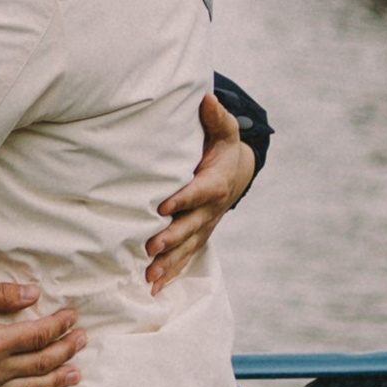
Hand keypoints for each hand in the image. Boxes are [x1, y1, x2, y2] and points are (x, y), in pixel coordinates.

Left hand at [146, 92, 255, 296]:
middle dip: (172, 238)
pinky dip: (171, 274)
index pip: (198, 192)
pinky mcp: (198, 237)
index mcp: (213, 183)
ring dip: (169, 264)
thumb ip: (215, 117)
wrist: (236, 173)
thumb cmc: (222, 148)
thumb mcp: (223, 131)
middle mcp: (210, 210)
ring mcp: (204, 227)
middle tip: (151, 247)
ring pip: (186, 248)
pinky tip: (154, 289)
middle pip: (190, 226)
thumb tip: (207, 97)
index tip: (163, 206)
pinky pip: (185, 258)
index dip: (183, 199)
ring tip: (150, 277)